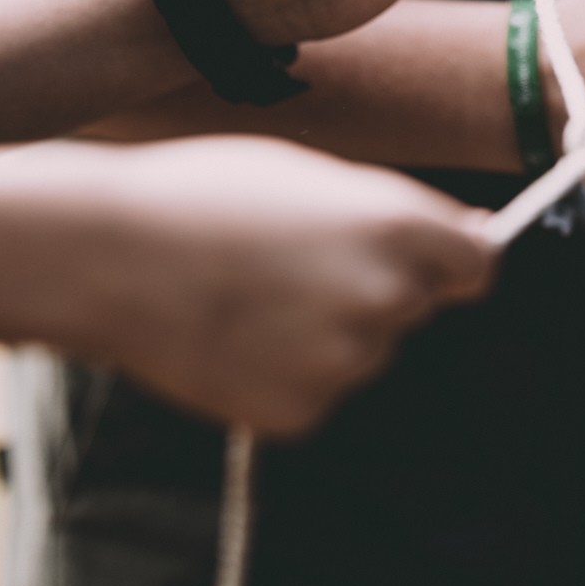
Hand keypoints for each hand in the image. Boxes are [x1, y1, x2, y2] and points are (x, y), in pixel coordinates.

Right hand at [44, 138, 495, 434]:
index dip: (449, 262)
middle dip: (370, 290)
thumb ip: (390, 211)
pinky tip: (230, 336)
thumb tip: (472, 239)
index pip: (477, 267)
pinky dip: (282, 373)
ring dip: (322, 333)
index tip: (423, 261)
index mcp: (396, 226)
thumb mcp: (307, 174)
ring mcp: (344, 362)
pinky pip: (314, 392)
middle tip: (290, 264)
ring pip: (360, 351)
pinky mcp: (300, 411)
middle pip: (411, 307)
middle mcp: (384, 297)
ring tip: (245, 295)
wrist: (107, 257)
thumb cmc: (201, 196)